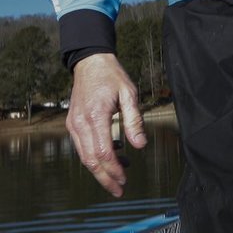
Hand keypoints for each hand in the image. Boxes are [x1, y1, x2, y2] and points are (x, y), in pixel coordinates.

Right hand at [66, 53, 146, 196]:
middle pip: (91, 160)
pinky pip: (82, 146)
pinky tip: (112, 154)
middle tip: (119, 189)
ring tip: (119, 175)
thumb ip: (134, 119)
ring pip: (84, 157)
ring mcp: (74, 124)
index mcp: (96, 115)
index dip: (114, 169)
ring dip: (100, 170)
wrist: (90, 62)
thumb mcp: (129, 93)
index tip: (125, 178)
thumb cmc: (111, 75)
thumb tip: (140, 145)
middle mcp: (81, 123)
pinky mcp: (73, 123)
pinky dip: (94, 156)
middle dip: (105, 178)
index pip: (104, 152)